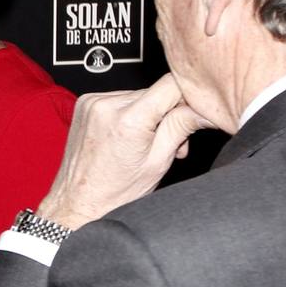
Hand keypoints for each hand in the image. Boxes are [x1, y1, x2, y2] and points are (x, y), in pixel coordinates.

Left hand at [38, 74, 212, 228]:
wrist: (78, 202)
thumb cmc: (115, 192)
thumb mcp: (158, 161)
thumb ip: (182, 127)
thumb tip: (207, 109)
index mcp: (128, 118)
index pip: (172, 84)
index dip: (188, 98)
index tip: (193, 113)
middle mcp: (106, 105)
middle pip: (154, 92)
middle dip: (167, 114)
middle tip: (169, 145)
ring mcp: (91, 103)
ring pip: (137, 96)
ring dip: (147, 115)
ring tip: (143, 145)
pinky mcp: (83, 104)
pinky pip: (118, 100)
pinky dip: (127, 114)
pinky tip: (126, 137)